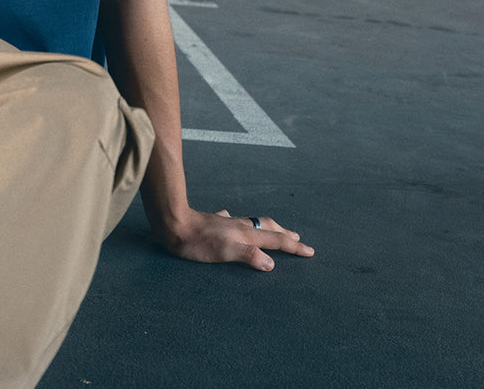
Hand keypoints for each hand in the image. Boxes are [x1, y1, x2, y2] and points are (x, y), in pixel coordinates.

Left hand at [155, 208, 313, 270]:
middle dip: (285, 234)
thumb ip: (249, 256)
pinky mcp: (213, 222)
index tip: (310, 251)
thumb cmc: (197, 242)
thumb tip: (271, 263)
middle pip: (268, 227)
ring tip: (274, 229)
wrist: (173, 223)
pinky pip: (231, 221)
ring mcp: (226, 222)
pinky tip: (232, 219)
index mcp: (245, 234)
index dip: (293, 247)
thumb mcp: (225, 252)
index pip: (275, 241)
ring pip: (253, 223)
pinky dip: (239, 223)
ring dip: (267, 228)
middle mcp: (239, 226)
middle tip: (297, 238)